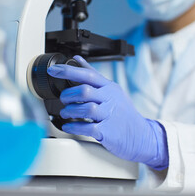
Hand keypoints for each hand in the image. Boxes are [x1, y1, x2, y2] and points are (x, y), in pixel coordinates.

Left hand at [47, 55, 168, 169]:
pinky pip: (87, 128)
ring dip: (69, 111)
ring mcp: (109, 116)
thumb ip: (94, 75)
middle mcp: (110, 100)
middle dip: (68, 95)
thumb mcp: (113, 90)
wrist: (141, 136)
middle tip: (64, 99)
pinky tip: (69, 126)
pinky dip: (74, 127)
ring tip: (66, 113)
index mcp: (110, 88)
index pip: (88, 75)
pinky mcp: (107, 132)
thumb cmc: (124, 113)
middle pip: (84, 91)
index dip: (69, 71)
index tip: (53, 70)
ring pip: (85, 109)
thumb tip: (77, 59)